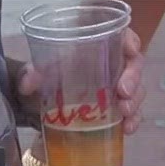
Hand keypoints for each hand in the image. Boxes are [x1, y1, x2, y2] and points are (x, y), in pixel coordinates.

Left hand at [6, 29, 145, 135]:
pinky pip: (132, 113)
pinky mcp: (117, 109)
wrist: (44, 98)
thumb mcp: (39, 70)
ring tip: (125, 113)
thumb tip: (28, 84)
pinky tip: (127, 129)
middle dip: (133, 78)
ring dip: (135, 101)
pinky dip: (132, 120)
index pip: (123, 36)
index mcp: (100, 46)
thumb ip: (32, 73)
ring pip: (136, 90)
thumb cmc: (49, 73)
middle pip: (134, 65)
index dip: (130, 41)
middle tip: (124, 92)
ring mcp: (118, 88)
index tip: (130, 49)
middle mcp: (114, 64)